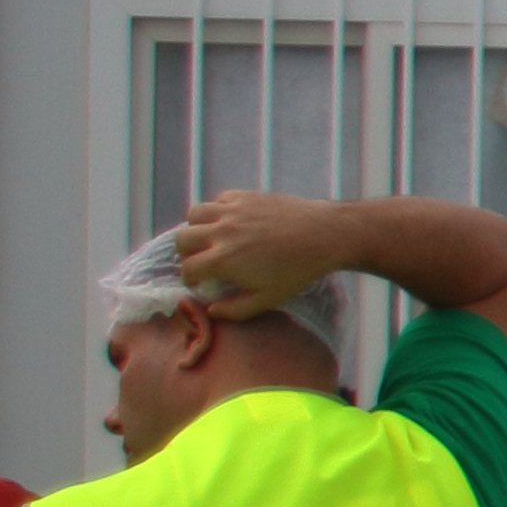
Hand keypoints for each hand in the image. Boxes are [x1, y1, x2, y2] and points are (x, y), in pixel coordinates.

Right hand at [168, 189, 350, 319]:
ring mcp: (233, 211)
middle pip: (182, 239)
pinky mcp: (246, 196)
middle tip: (199, 260)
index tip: (198, 282)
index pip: (188, 269)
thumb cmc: (297, 271)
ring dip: (196, 227)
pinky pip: (219, 200)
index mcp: (224, 259)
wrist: (325, 235)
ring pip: (194, 214)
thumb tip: (211, 310)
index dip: (190, 279)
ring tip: (208, 238)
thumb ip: (235, 310)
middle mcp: (222, 232)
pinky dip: (218, 210)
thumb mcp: (268, 299)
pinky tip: (231, 221)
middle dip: (185, 253)